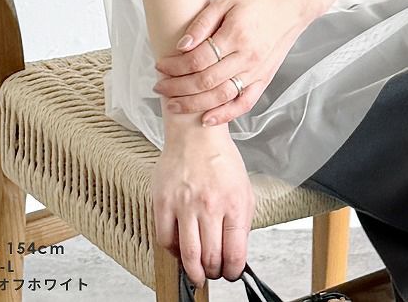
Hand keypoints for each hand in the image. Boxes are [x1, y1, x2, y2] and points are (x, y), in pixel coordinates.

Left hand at [152, 0, 316, 127]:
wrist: (291, 6)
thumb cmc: (257, 0)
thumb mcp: (227, 0)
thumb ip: (203, 22)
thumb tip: (182, 46)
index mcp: (236, 34)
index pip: (197, 59)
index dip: (174, 66)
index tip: (160, 65)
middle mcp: (247, 57)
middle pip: (205, 81)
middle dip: (177, 88)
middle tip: (159, 87)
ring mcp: (257, 71)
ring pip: (221, 96)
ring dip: (194, 104)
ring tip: (173, 104)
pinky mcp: (264, 80)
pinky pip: (244, 103)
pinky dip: (225, 114)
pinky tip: (207, 118)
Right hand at [152, 131, 254, 285]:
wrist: (196, 134)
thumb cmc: (220, 160)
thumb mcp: (244, 189)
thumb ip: (241, 222)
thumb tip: (235, 252)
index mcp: (234, 203)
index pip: (235, 254)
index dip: (233, 271)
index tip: (230, 273)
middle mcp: (209, 206)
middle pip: (210, 259)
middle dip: (213, 273)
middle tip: (212, 272)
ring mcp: (184, 204)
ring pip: (188, 255)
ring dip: (193, 271)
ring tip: (196, 271)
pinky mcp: (163, 202)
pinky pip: (165, 240)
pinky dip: (173, 251)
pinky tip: (180, 248)